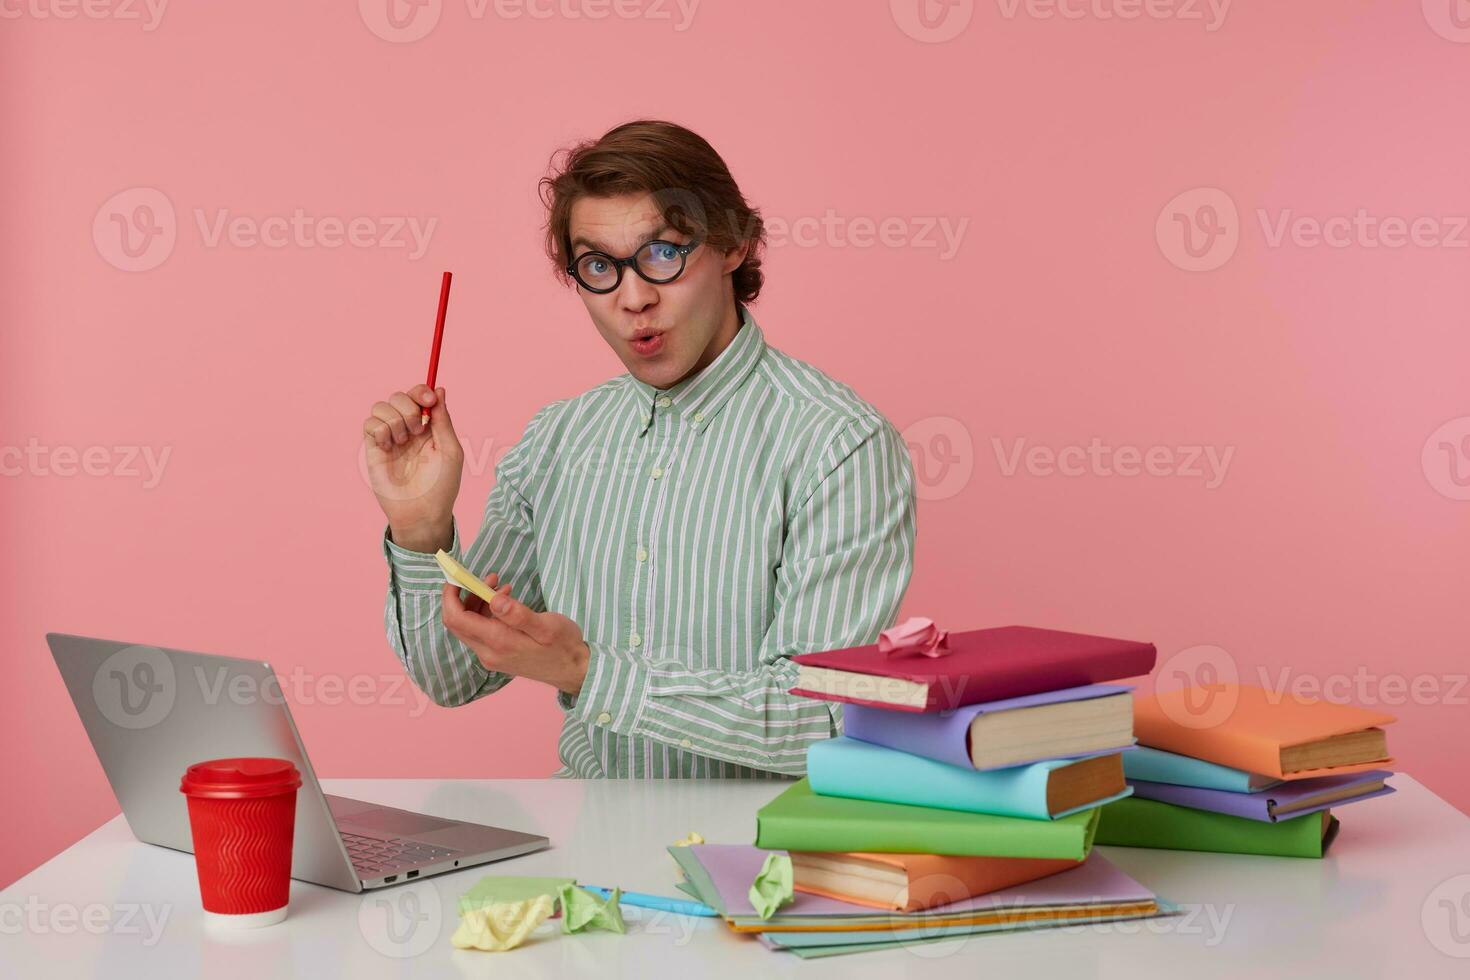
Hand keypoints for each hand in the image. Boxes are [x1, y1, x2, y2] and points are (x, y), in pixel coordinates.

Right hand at [362, 384, 462, 551]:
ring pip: (381, 406)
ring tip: (404, 441)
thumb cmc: (442, 485)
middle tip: (418, 429)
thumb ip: (443, 420)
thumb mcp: (450, 450)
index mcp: (428, 426)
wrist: (422, 512)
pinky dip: (381, 430)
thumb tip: (439, 389)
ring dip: (394, 419)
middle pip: (398, 396)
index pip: (419, 396)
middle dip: (408, 407)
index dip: (421, 391)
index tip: (428, 400)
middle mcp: (407, 428)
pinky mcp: (373, 448)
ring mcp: (389, 438)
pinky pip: (369, 424)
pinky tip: (390, 447)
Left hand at [441, 574, 590, 695]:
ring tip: (500, 584)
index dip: (450, 596)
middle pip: (458, 622)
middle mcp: (488, 652)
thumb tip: (494, 600)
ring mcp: (491, 656)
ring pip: (470, 625)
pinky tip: (505, 600)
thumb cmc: (563, 646)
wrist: (574, 671)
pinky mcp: (498, 655)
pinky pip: (482, 630)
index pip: (457, 619)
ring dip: (478, 601)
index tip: (457, 576)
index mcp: (498, 642)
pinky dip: (487, 611)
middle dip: (465, 595)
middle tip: (489, 577)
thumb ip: (518, 614)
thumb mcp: (547, 626)